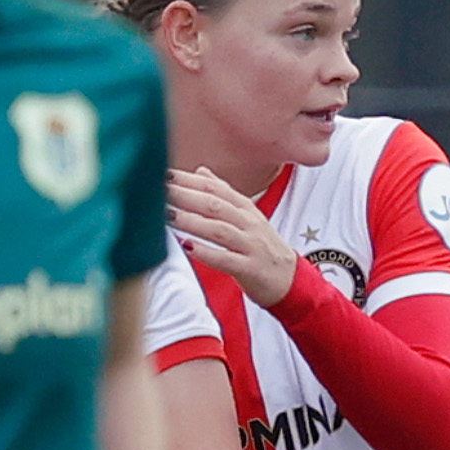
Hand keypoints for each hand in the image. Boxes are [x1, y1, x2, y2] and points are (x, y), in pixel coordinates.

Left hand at [168, 167, 302, 308]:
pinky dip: (207, 253)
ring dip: (191, 222)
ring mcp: (251, 246)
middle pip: (214, 205)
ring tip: (166, 216)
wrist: (290, 279)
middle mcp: (249, 224)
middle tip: (159, 190)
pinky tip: (188, 247)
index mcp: (245, 208)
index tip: (164, 174)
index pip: (214, 188)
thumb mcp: (246, 216)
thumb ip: (223, 193)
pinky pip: (227, 260)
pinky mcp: (251, 269)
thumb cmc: (262, 247)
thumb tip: (200, 171)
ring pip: (219, 230)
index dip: (189, 180)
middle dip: (185, 196)